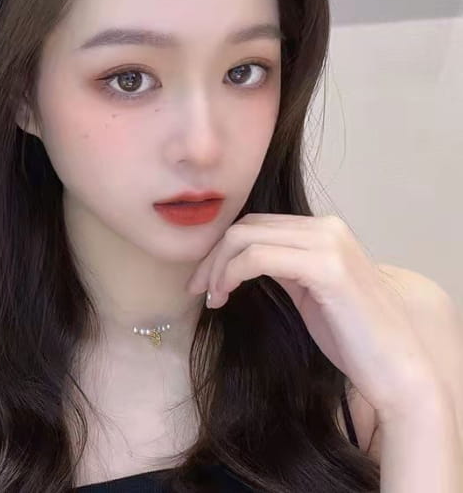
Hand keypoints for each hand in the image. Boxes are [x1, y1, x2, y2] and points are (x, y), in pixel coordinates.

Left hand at [185, 213, 440, 422]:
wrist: (396, 370)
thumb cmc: (351, 337)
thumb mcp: (308, 290)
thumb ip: (282, 265)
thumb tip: (239, 259)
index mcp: (323, 229)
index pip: (256, 224)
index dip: (222, 249)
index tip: (204, 279)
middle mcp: (326, 227)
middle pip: (246, 226)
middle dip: (213, 256)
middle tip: (198, 289)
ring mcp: (328, 243)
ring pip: (246, 238)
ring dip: (218, 267)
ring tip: (211, 297)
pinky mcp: (326, 267)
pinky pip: (258, 258)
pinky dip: (231, 274)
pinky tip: (224, 297)